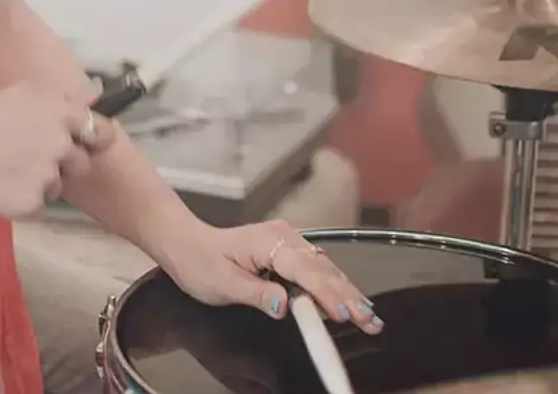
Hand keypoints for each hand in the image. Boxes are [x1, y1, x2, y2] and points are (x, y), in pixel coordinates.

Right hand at [0, 83, 99, 216]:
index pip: (102, 131)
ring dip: (42, 181)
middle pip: (81, 162)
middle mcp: (61, 144)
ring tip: (11, 172)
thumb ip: (62, 98)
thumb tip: (95, 93)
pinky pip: (37, 203)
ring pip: (57, 185)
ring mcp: (48, 175)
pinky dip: (22, 197)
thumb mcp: (21, 93)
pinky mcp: (32, 202)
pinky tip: (1, 186)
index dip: (96, 138)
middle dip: (64, 162)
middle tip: (36, 159)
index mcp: (61, 114)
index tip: (86, 143)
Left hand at [157, 219, 382, 334]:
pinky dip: (335, 287)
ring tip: (368, 316)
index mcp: (268, 242)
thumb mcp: (222, 284)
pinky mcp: (289, 250)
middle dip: (348, 296)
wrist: (187, 243)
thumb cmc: (200, 263)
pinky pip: (317, 269)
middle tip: (370, 321)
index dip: (327, 294)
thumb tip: (284, 305)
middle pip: (323, 269)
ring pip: (325, 268)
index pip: (305, 270)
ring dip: (347, 293)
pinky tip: (350, 301)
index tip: (344, 314)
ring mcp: (289, 241)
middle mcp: (284, 236)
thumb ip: (256, 294)